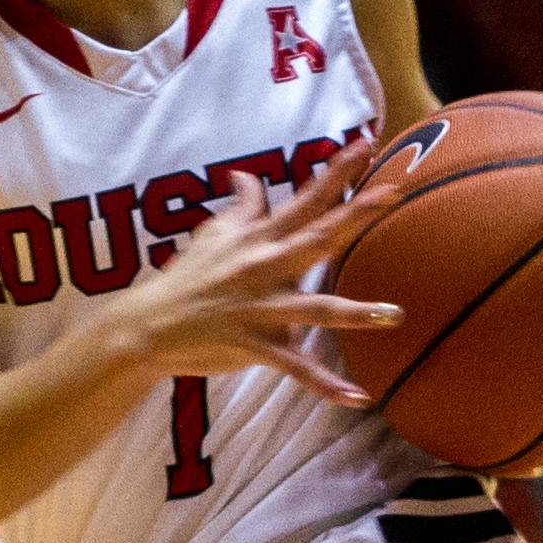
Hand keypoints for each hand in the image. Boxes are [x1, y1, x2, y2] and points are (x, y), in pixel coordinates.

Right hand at [113, 165, 402, 400]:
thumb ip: (239, 208)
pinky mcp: (254, 345)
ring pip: (314, 309)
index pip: (304, 199)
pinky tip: (359, 397)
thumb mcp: (211, 235)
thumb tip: (246, 176)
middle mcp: (264, 267)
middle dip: (354, 215)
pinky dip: (325, 385)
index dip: (336, 172)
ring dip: (355, 313)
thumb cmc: (184, 279)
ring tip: (394, 314)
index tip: (367, 144)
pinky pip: (295, 367)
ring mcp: (260, 308)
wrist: (148, 325)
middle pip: (317, 237)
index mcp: (259, 239)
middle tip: (392, 192)